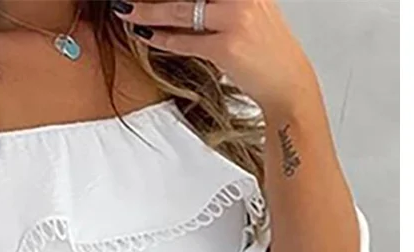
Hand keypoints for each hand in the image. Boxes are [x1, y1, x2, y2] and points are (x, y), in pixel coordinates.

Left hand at [113, 0, 320, 118]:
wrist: (287, 82)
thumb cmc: (267, 50)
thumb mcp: (250, 13)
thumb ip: (221, 3)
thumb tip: (179, 6)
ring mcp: (236, 19)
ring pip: (181, 10)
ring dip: (148, 11)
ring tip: (126, 11)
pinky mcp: (227, 47)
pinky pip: (184, 40)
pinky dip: (161, 38)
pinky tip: (146, 34)